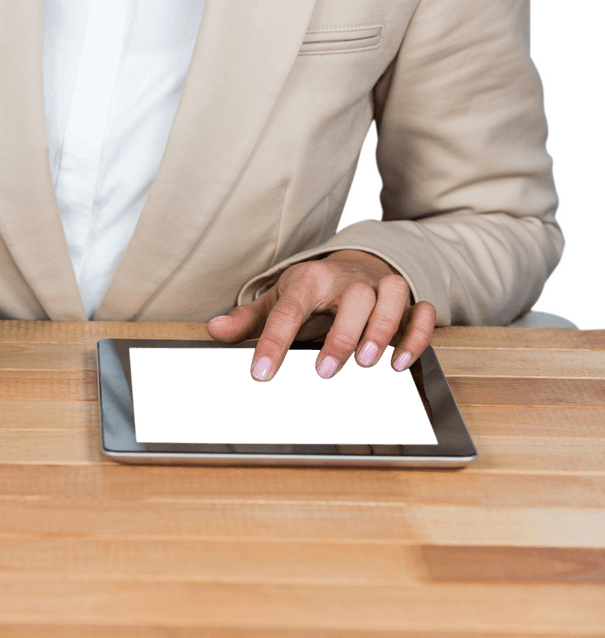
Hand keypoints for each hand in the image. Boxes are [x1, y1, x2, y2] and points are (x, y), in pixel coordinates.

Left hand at [207, 250, 435, 380]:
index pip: (289, 312)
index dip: (273, 344)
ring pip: (393, 298)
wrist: (353, 262)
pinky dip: (417, 334)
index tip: (261, 375)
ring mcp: (381, 288)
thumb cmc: (312, 289)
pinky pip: (422, 311)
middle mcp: (348, 281)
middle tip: (325, 373)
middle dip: (341, 336)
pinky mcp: (407, 300)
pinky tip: (400, 363)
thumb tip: (214, 330)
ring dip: (384, 331)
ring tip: (369, 365)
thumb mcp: (277, 299)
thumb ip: (248, 319)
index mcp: (309, 281)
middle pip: (353, 300)